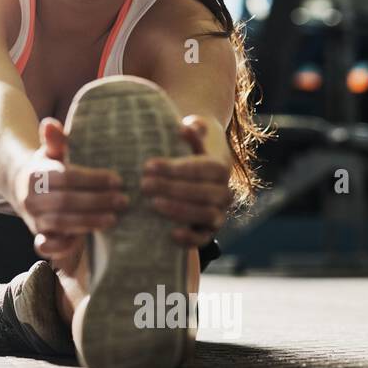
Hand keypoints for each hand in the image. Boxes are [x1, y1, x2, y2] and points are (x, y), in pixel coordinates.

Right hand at [11, 117, 126, 274]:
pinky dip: (62, 246)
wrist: (21, 189)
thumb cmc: (46, 168)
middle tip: (124, 200)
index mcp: (36, 174)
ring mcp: (34, 218)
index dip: (93, 180)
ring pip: (61, 222)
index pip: (67, 177)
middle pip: (66, 201)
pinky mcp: (37, 236)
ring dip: (89, 222)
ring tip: (114, 219)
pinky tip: (84, 241)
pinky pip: (46, 246)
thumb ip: (54, 140)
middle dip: (97, 202)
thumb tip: (50, 123)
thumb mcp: (50, 152)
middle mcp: (31, 197)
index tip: (118, 180)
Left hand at [140, 115, 234, 246]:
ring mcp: (218, 214)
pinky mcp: (208, 233)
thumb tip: (186, 127)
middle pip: (204, 192)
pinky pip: (204, 239)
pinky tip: (171, 234)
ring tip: (153, 204)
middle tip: (143, 185)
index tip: (148, 165)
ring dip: (180, 210)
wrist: (192, 180)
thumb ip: (191, 131)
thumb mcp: (188, 140)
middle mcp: (224, 192)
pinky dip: (190, 239)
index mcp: (220, 168)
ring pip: (206, 214)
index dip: (176, 167)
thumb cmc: (184, 155)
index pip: (203, 168)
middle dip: (172, 188)